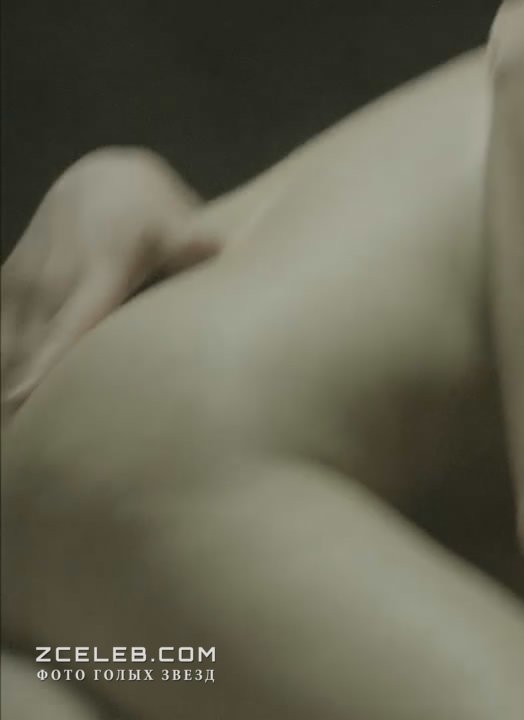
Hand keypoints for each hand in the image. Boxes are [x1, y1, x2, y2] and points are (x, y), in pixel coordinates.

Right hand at [1, 147, 217, 421]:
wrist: (102, 181)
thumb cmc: (156, 217)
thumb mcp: (177, 224)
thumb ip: (193, 244)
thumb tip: (216, 245)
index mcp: (102, 269)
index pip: (75, 323)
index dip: (51, 363)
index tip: (27, 400)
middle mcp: (55, 277)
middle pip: (36, 348)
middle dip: (26, 397)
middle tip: (29, 450)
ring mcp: (26, 280)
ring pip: (11, 347)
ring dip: (13, 391)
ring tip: (17, 445)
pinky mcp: (8, 284)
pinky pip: (0, 336)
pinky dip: (6, 368)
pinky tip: (11, 420)